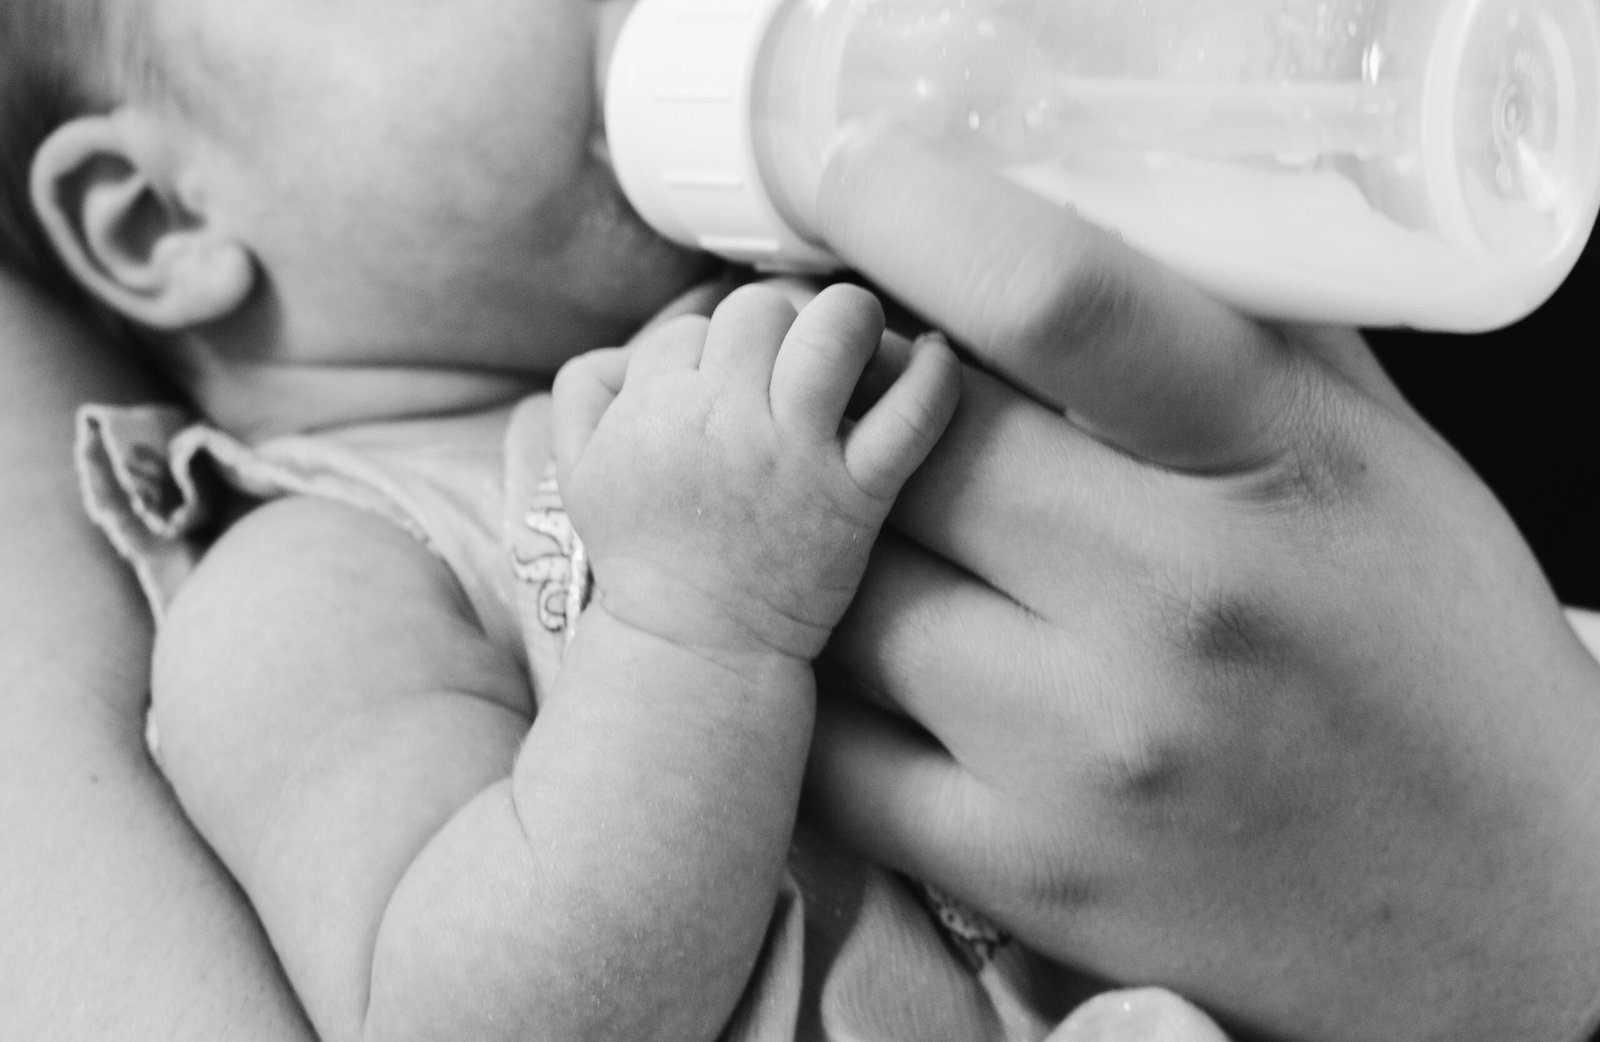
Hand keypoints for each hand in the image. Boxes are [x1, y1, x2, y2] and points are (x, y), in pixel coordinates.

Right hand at [553, 281, 958, 661]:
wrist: (696, 647)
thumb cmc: (642, 554)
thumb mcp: (578, 472)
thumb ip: (585, 390)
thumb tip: (635, 343)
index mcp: (651, 411)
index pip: (690, 330)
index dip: (706, 355)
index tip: (719, 396)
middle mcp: (723, 421)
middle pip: (759, 311)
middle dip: (773, 329)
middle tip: (784, 372)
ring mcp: (795, 455)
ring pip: (836, 328)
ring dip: (851, 322)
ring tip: (854, 346)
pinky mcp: (856, 494)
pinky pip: (912, 414)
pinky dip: (934, 376)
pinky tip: (936, 357)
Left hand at [805, 132, 1599, 1041]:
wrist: (1504, 917)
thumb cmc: (1433, 665)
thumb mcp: (1377, 457)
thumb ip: (1226, 336)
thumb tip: (1062, 224)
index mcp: (1274, 463)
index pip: (1053, 297)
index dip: (912, 220)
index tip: (850, 194)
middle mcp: (1174, 606)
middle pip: (900, 451)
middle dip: (851, 407)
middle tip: (848, 397)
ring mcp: (1085, 754)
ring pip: (841, 600)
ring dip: (830, 552)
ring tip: (872, 539)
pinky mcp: (1024, 873)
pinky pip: (833, 755)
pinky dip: (823, 692)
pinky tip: (870, 662)